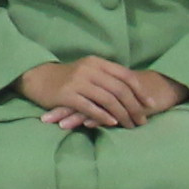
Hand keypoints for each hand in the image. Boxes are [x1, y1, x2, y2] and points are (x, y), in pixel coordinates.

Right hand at [18, 57, 161, 128]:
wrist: (37, 78)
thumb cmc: (66, 78)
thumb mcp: (87, 71)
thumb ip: (106, 77)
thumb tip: (131, 90)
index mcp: (97, 63)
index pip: (125, 75)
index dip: (140, 90)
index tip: (151, 104)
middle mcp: (89, 69)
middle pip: (119, 89)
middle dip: (134, 107)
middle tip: (142, 121)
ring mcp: (78, 81)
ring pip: (107, 99)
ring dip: (122, 114)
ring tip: (130, 126)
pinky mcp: (67, 95)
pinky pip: (90, 107)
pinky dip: (102, 116)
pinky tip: (112, 123)